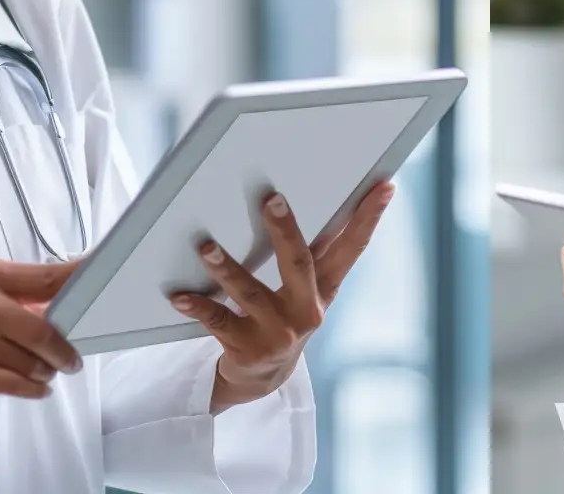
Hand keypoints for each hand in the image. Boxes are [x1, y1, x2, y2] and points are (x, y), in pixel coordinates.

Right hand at [0, 257, 81, 426]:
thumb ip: (12, 291)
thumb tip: (61, 302)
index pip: (43, 276)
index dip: (78, 282)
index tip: (103, 286)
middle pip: (39, 329)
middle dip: (64, 348)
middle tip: (74, 357)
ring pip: (24, 361)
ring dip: (45, 371)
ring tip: (50, 372)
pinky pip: (5, 383)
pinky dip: (29, 389)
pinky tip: (37, 388)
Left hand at [174, 179, 394, 411]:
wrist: (262, 377)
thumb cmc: (286, 313)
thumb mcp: (308, 288)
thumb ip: (314, 250)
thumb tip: (315, 192)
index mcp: (325, 289)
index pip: (352, 248)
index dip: (369, 217)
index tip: (384, 186)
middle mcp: (305, 311)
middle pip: (298, 264)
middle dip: (285, 231)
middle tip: (272, 199)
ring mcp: (276, 333)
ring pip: (250, 294)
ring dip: (228, 268)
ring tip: (207, 246)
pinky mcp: (246, 350)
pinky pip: (218, 322)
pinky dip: (198, 306)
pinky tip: (180, 295)